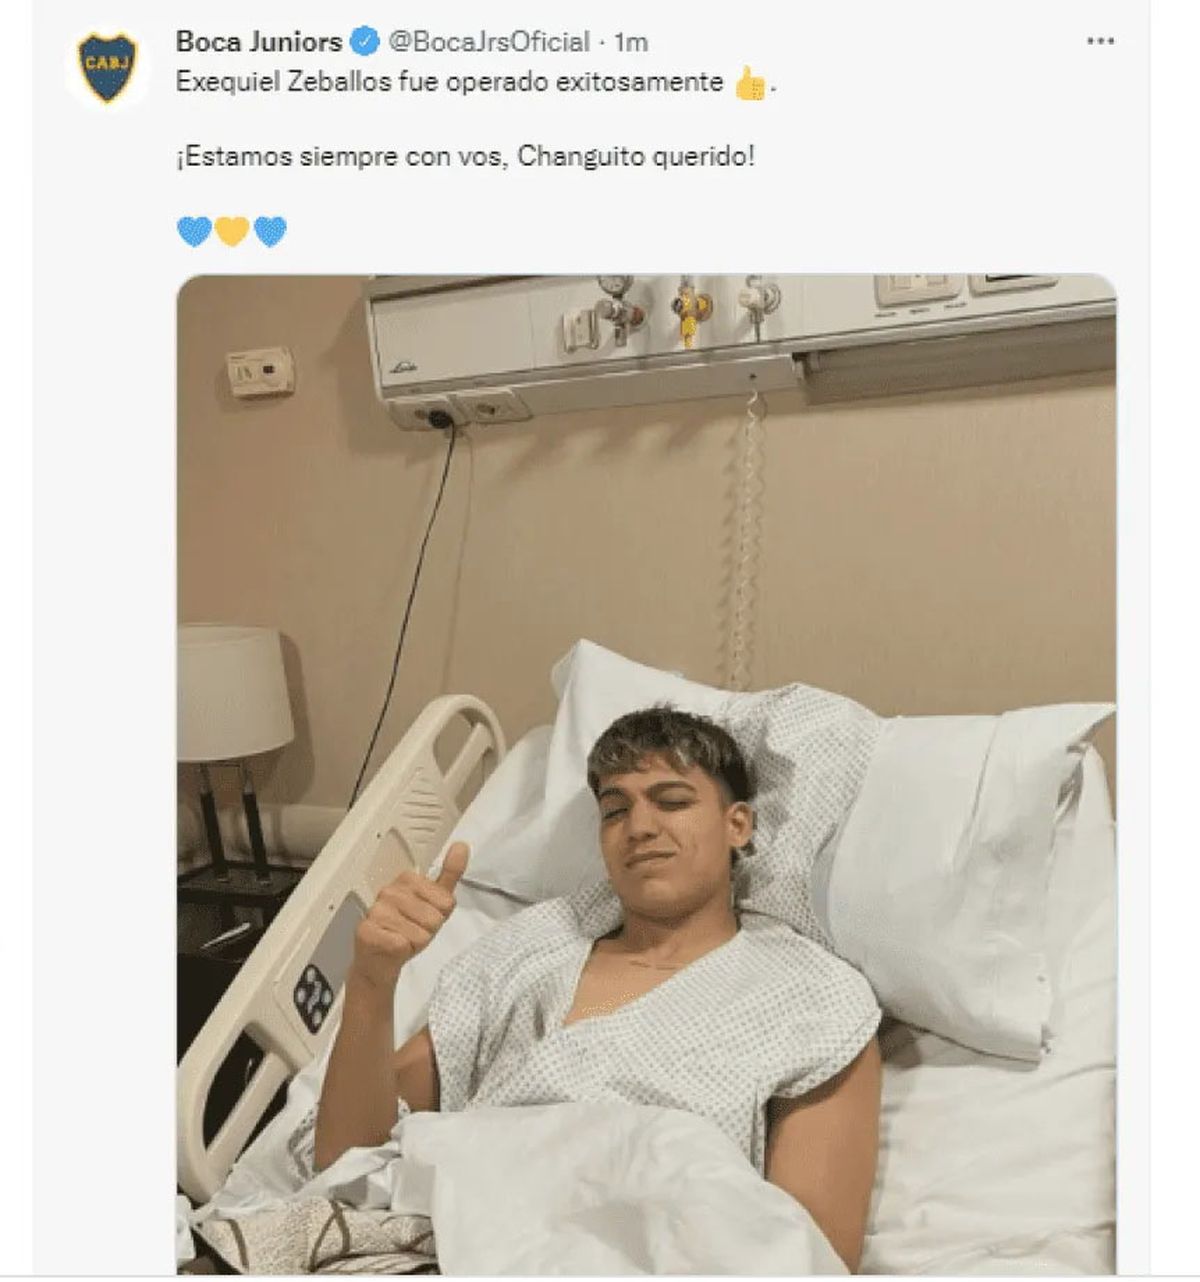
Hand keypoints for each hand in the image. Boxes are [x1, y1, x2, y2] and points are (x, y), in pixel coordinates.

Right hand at [350, 842, 468, 991]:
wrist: (379, 958)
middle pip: (434, 918)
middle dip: (427, 931)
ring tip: (401, 938)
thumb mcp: (435, 902)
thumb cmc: (407, 929)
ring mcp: (377, 910)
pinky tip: (391, 946)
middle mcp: (389, 891)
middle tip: (411, 930)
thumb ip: (450, 874)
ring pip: (420, 933)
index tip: (423, 917)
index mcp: (407, 879)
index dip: (438, 916)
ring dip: (414, 942)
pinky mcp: (368, 931)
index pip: (445, 902)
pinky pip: (403, 944)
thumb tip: (462, 846)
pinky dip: (402, 951)